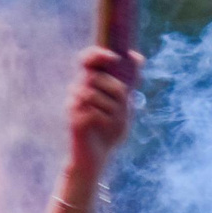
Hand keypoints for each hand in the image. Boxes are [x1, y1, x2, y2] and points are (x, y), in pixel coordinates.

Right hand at [65, 44, 141, 175]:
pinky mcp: (73, 120)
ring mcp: (73, 104)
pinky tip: (107, 128)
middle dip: (115, 89)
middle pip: (95, 77)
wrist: (95, 158)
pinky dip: (106, 120)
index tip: (114, 57)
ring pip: (94, 94)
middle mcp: (78, 91)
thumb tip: (138, 57)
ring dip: (112, 108)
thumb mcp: (124, 104)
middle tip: (123, 104)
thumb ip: (129, 83)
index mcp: (89, 84)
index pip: (87, 59)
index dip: (97, 54)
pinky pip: (93, 112)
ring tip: (115, 121)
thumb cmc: (109, 130)